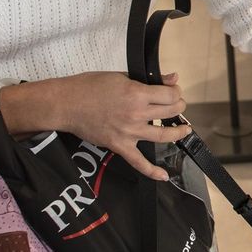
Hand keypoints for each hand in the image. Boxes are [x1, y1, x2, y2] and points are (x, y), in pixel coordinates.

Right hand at [15, 71, 191, 179]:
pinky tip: (164, 176)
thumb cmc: (90, 86)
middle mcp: (137, 114)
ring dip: (178, 132)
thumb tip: (173, 77)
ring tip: (184, 129)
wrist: (66, 103)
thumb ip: (150, 79)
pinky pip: (139, 162)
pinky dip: (152, 171)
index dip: (176, 91)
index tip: (172, 90)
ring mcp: (129, 132)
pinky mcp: (119, 146)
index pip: (171, 95)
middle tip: (176, 104)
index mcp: (138, 93)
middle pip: (171, 112)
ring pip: (163, 135)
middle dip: (178, 106)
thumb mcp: (122, 75)